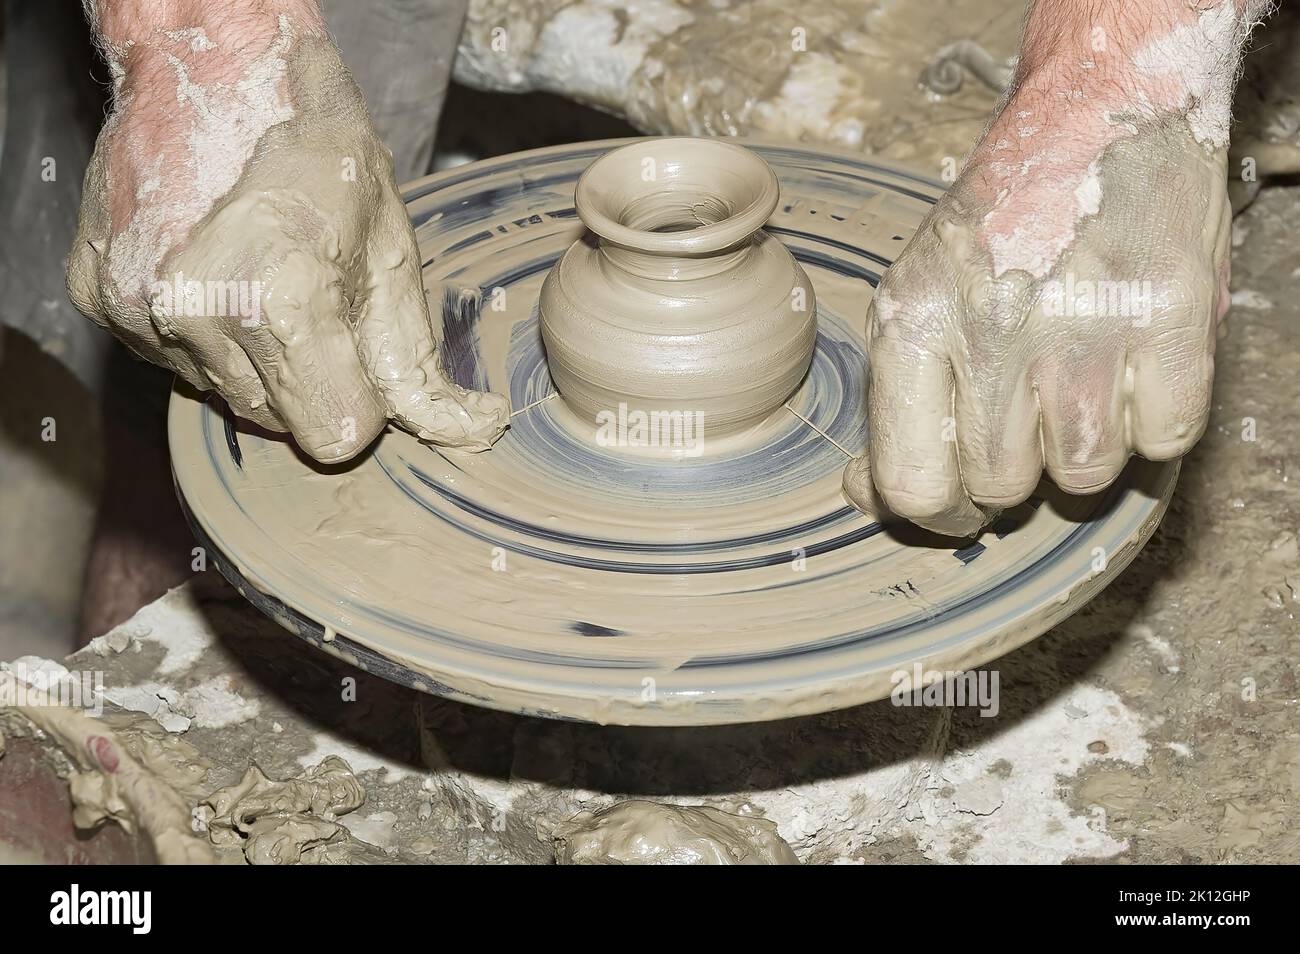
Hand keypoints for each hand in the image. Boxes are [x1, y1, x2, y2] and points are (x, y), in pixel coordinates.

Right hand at [67, 9, 507, 461]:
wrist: (216, 74)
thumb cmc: (322, 160)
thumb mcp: (393, 255)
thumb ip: (421, 361)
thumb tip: (475, 432)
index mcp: (283, 300)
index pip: (337, 437)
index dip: (359, 400)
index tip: (355, 348)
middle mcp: (199, 313)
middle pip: (280, 422)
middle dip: (308, 379)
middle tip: (308, 301)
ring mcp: (138, 307)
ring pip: (226, 397)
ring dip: (255, 359)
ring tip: (261, 280)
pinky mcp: (99, 300)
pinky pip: (172, 364)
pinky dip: (203, 336)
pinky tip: (216, 272)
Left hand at [844, 2, 1245, 535]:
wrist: (1099, 117)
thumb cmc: (1000, 222)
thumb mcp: (916, 293)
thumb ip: (893, 399)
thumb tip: (864, 495)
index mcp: (913, 323)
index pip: (910, 484)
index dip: (935, 514)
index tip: (956, 506)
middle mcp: (992, 328)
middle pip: (999, 487)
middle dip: (1015, 472)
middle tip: (1029, 415)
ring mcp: (1085, 324)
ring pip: (1081, 475)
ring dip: (1085, 448)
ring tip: (1081, 380)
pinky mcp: (1171, 316)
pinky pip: (1162, 439)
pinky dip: (1154, 420)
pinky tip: (1135, 367)